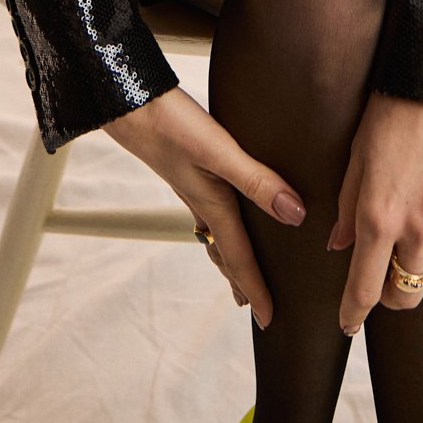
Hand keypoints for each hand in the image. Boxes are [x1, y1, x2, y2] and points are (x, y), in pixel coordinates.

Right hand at [103, 85, 305, 327]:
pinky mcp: (187, 167)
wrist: (127, 102)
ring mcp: (191, 186)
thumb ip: (256, 181)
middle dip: (242, 280)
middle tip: (254, 306)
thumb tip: (295, 215)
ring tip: (239, 270)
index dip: (257, 290)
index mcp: (212, 205)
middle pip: (226, 252)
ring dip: (230, 256)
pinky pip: (210, 209)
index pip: (239, 258)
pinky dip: (222, 224)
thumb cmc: (169, 124)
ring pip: (216, 233)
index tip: (269, 321)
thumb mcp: (218, 152)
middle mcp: (202, 202)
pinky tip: (224, 207)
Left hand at [328, 92, 422, 334]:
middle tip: (382, 282)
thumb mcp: (357, 158)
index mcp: (379, 217)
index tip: (348, 324)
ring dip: (421, 268)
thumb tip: (339, 247)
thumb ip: (349, 209)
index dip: (354, 312)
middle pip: (407, 294)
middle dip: (391, 296)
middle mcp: (418, 227)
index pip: (365, 287)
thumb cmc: (390, 114)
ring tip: (412, 242)